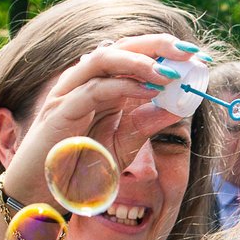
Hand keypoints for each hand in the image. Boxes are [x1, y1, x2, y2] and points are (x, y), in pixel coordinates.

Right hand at [0, 35, 189, 207]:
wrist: (42, 194)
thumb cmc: (77, 170)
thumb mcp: (122, 146)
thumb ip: (145, 124)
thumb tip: (178, 105)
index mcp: (99, 86)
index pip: (132, 55)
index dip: (164, 51)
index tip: (197, 57)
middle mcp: (83, 82)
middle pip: (120, 47)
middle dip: (157, 45)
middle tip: (190, 51)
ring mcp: (69, 93)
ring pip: (105, 59)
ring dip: (141, 61)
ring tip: (172, 71)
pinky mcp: (61, 111)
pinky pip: (95, 89)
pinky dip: (123, 86)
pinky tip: (149, 90)